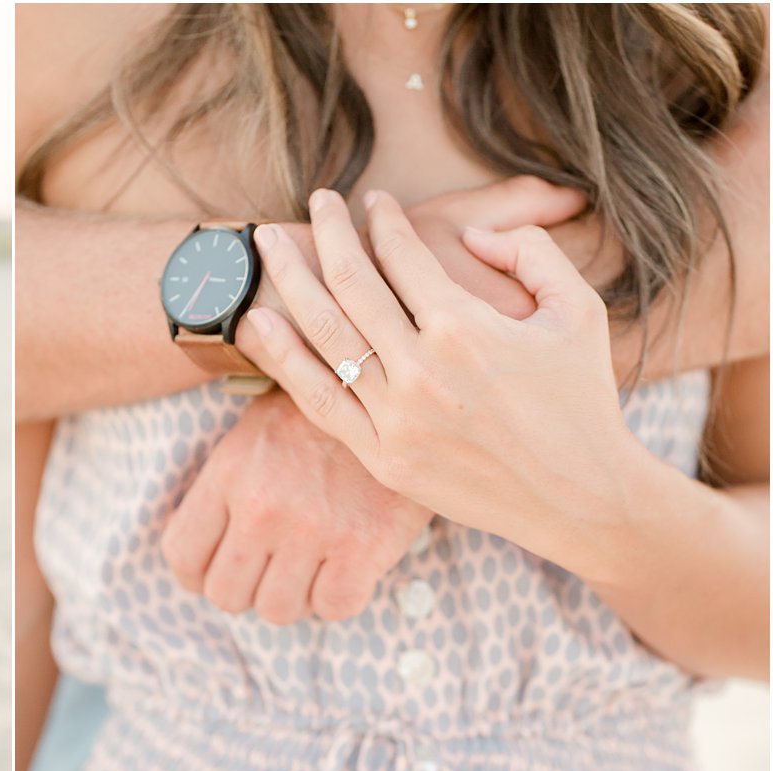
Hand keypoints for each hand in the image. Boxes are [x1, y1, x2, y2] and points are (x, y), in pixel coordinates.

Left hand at [161, 390, 432, 621]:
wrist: (394, 391)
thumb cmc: (321, 416)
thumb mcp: (255, 432)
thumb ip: (225, 486)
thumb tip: (201, 545)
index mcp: (229, 475)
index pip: (182, 556)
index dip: (199, 574)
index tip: (223, 567)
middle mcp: (261, 506)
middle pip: (226, 595)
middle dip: (247, 589)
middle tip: (273, 567)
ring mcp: (311, 529)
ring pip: (277, 610)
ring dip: (295, 596)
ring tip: (313, 565)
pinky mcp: (363, 546)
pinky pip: (334, 607)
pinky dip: (340, 596)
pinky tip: (348, 567)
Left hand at [164, 176, 588, 621]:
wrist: (579, 498)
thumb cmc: (581, 400)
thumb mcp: (576, 310)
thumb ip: (530, 254)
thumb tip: (472, 235)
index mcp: (465, 327)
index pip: (404, 257)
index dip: (384, 221)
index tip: (373, 201)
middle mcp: (420, 370)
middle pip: (352, 284)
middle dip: (328, 232)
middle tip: (313, 200)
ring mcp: (394, 417)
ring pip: (324, 336)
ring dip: (289, 281)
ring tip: (268, 243)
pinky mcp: (380, 458)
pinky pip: (318, 401)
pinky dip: (283, 360)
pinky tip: (260, 324)